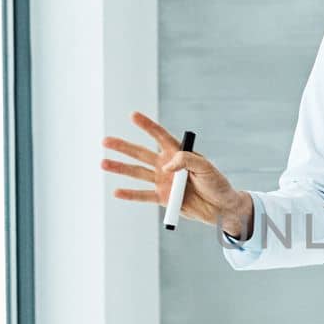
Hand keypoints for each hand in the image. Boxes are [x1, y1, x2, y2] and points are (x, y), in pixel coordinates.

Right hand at [101, 112, 254, 237]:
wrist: (221, 208)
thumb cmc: (216, 183)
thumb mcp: (206, 168)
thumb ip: (186, 161)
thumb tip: (166, 165)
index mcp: (178, 153)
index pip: (159, 136)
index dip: (146, 125)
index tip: (132, 115)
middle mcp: (167, 166)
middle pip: (141, 153)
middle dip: (123, 147)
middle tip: (105, 141)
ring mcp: (163, 182)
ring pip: (137, 173)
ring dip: (120, 168)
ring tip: (103, 163)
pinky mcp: (163, 199)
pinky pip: (143, 196)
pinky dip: (130, 194)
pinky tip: (116, 191)